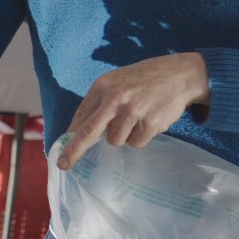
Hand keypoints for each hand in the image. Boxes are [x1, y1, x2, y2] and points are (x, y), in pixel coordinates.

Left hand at [57, 52, 209, 170]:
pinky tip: (147, 122)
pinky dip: (140, 137)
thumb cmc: (142, 80)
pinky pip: (136, 143)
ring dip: (123, 136)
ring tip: (135, 119)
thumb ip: (99, 103)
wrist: (178, 75)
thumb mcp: (115, 82)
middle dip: (74, 150)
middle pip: (89, 131)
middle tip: (63, 164)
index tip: (60, 151)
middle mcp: (114, 99)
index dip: (70, 136)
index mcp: (102, 87)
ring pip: (116, 141)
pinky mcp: (150, 123)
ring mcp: (133, 112)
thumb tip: (80, 129)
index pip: (81, 116)